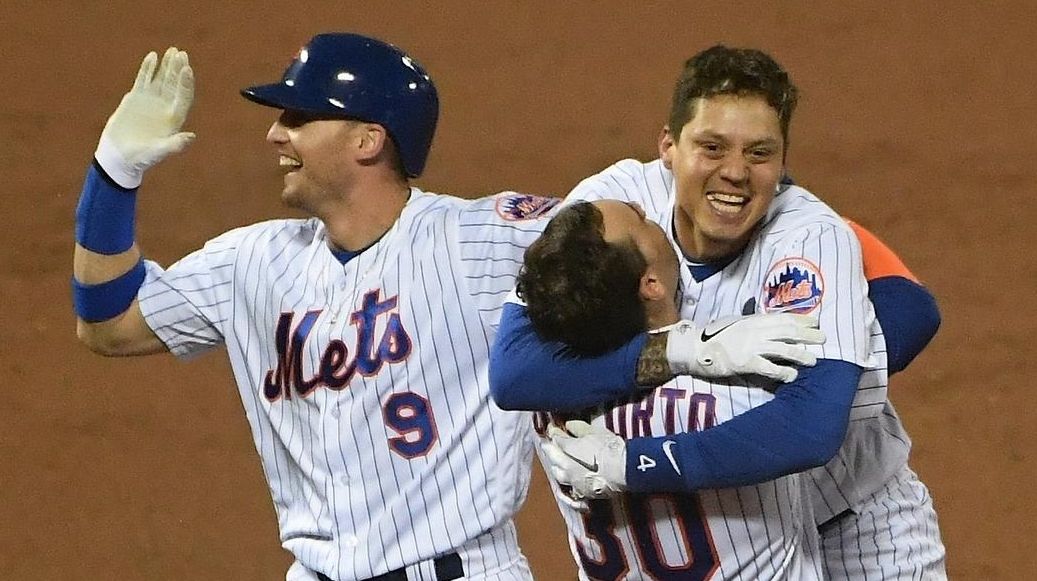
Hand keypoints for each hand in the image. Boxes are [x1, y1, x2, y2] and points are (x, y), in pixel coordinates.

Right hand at [95, 47, 195, 187]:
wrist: (119, 156)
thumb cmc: (140, 158)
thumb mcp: (158, 152)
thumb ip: (174, 145)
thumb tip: (191, 137)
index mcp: (174, 119)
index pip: (183, 96)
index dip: (185, 83)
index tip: (186, 69)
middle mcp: (165, 107)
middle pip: (175, 84)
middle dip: (178, 69)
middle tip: (182, 53)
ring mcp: (151, 101)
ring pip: (161, 79)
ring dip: (167, 65)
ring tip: (173, 50)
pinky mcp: (136, 98)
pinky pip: (144, 79)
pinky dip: (148, 68)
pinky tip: (153, 56)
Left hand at [541, 421, 625, 499]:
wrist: (622, 471)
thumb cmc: (609, 447)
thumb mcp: (595, 432)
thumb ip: (578, 427)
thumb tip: (568, 425)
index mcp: (566, 449)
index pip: (555, 439)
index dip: (553, 432)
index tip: (552, 427)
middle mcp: (565, 466)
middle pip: (552, 457)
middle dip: (550, 450)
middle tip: (549, 444)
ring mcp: (572, 481)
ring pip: (557, 474)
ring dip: (556, 467)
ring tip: (558, 463)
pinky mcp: (582, 492)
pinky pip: (570, 486)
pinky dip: (569, 480)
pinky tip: (572, 478)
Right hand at [664, 313, 824, 382]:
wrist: (694, 347)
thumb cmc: (713, 336)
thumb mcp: (734, 322)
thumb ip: (751, 323)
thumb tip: (766, 322)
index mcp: (752, 320)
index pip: (783, 317)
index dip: (801, 319)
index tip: (815, 322)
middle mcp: (755, 331)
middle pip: (788, 331)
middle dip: (807, 335)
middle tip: (823, 339)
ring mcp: (750, 346)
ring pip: (783, 349)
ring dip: (800, 354)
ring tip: (813, 360)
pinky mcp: (745, 362)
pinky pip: (770, 368)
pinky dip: (783, 372)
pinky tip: (792, 376)